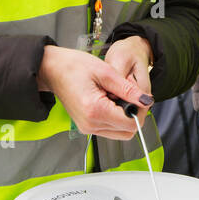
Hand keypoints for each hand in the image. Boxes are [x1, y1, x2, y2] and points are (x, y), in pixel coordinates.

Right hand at [37, 45, 152, 139]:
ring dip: (126, 117)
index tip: (139, 96)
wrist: (52, 70)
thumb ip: (128, 89)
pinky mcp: (86, 127)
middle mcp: (90, 125)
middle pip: (127, 132)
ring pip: (120, 133)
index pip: (131, 123)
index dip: (141, 110)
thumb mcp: (106, 72)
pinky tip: (111, 101)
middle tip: (131, 95)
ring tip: (119, 96)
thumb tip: (146, 100)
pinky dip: (116, 118)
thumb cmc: (73, 66)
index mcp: (95, 111)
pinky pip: (110, 129)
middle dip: (135, 115)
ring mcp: (87, 128)